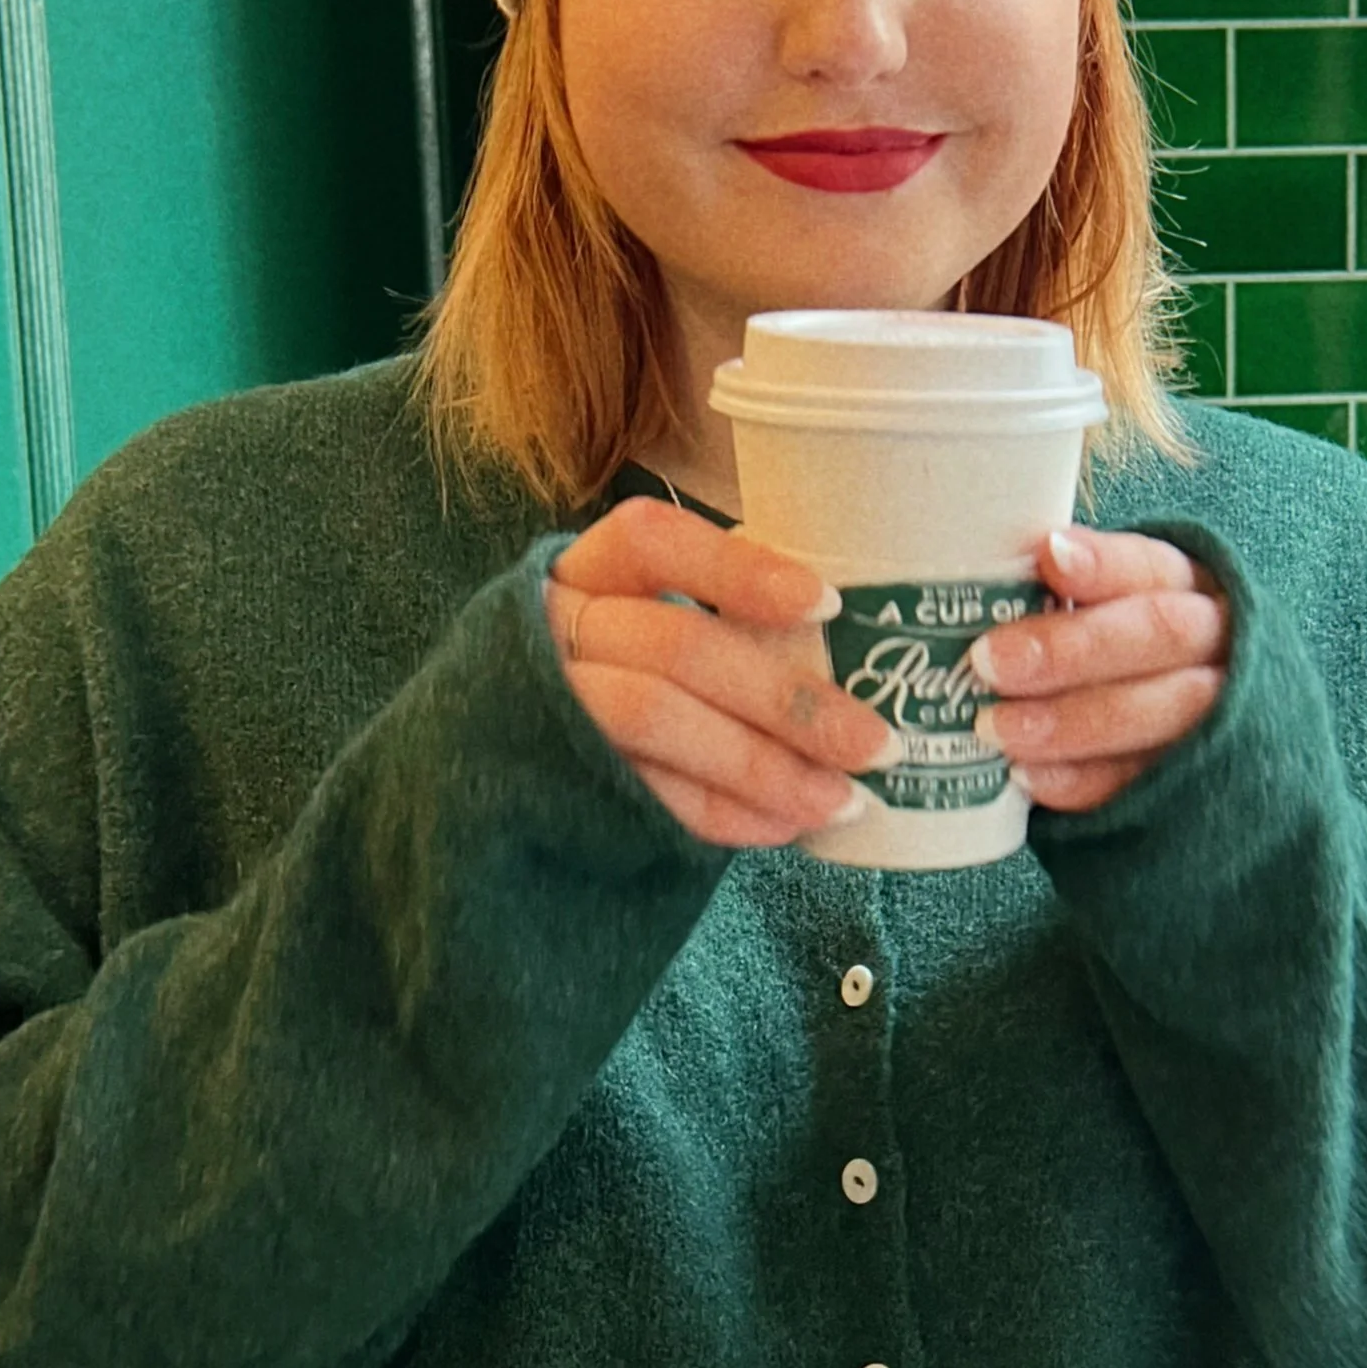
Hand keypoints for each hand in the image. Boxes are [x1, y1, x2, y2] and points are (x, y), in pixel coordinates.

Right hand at [544, 497, 896, 849]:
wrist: (490, 757)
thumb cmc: (605, 677)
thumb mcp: (639, 624)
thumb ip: (718, 624)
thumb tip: (858, 653)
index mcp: (589, 570)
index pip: (655, 542)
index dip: (739, 571)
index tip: (829, 602)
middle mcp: (557, 626)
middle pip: (678, 645)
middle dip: (788, 699)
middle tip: (877, 743)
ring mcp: (547, 703)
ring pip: (657, 717)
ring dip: (763, 765)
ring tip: (843, 799)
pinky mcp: (552, 778)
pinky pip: (645, 793)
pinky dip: (724, 813)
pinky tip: (786, 825)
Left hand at [969, 526, 1232, 814]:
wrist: (1199, 733)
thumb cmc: (1118, 655)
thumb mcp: (1106, 613)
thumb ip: (1058, 597)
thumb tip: (970, 577)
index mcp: (1187, 587)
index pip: (1150, 566)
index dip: (1103, 564)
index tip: (1048, 557)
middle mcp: (1213, 643)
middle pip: (1160, 635)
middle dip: (1074, 649)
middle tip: (989, 662)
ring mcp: (1218, 714)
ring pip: (1163, 712)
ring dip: (1074, 722)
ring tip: (998, 730)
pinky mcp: (1197, 780)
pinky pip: (1146, 782)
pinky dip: (1084, 781)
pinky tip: (1028, 778)